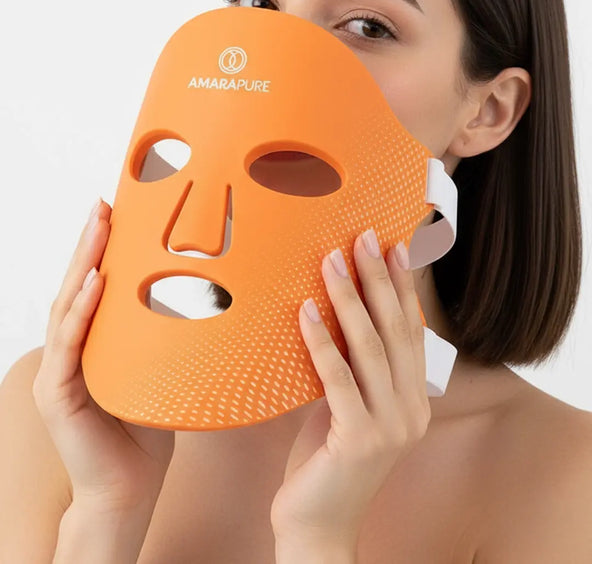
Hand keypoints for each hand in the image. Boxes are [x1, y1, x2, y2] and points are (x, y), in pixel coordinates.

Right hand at [32, 199, 174, 512]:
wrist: (130, 487)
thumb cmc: (149, 427)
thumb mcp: (162, 369)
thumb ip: (167, 337)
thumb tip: (206, 297)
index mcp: (93, 343)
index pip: (94, 286)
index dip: (102, 248)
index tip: (116, 209)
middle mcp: (71, 351)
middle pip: (77, 286)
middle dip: (90, 243)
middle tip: (104, 205)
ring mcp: (60, 372)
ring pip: (68, 307)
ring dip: (83, 264)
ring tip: (99, 228)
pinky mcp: (58, 395)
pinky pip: (71, 346)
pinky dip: (82, 312)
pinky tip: (95, 284)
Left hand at [270, 231, 430, 546]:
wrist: (318, 525)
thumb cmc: (326, 458)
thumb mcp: (347, 402)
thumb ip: (352, 365)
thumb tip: (333, 308)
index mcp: (414, 398)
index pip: (411, 330)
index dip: (403, 286)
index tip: (393, 246)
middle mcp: (411, 409)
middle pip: (396, 330)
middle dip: (379, 278)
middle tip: (364, 237)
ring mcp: (390, 426)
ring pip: (370, 347)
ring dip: (349, 299)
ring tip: (332, 260)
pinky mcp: (360, 440)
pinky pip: (338, 379)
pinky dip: (321, 341)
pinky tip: (305, 310)